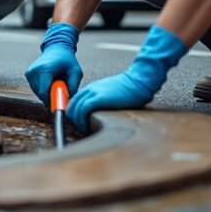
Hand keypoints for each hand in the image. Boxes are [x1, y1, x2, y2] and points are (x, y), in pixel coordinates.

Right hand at [25, 23, 82, 105]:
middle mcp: (34, 71)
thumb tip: (68, 100)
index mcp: (44, 70)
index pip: (44, 93)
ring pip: (38, 93)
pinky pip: (36, 88)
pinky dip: (44, 89)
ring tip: (57, 84)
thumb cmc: (67, 60)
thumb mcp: (76, 72)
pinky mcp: (28, 74)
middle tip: (62, 93)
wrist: (56, 47)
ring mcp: (29, 73)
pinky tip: (51, 82)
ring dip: (48, 93)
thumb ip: (74, 86)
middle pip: (41, 94)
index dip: (51, 102)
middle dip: (51, 97)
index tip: (59, 107)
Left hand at [67, 25, 187, 130]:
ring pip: (75, 108)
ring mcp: (93, 92)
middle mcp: (90, 89)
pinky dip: (81, 120)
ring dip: (76, 121)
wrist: (138, 81)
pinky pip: (83, 109)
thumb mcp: (111, 93)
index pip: (75, 100)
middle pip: (72, 104)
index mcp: (92, 88)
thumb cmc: (130, 89)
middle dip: (72, 118)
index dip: (74, 112)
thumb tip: (100, 111)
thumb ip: (103, 98)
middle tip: (79, 128)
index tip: (78, 122)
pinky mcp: (99, 98)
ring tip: (83, 129)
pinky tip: (86, 127)